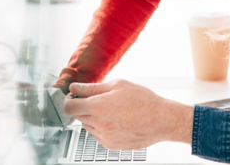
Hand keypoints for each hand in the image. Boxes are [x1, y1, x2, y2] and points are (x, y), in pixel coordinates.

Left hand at [64, 79, 192, 149]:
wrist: (161, 120)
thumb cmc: (144, 101)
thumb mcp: (118, 85)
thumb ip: (92, 88)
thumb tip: (75, 88)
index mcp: (99, 106)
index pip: (69, 107)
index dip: (68, 99)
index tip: (73, 95)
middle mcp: (99, 124)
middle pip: (77, 116)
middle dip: (81, 106)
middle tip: (94, 98)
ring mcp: (104, 137)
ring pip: (86, 125)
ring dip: (91, 116)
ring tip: (109, 108)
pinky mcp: (110, 144)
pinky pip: (96, 134)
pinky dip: (100, 125)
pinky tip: (114, 118)